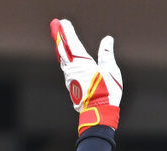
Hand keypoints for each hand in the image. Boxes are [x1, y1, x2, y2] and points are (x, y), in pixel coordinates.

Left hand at [50, 18, 122, 133]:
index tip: (63, 22)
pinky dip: (64, 58)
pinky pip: (66, 67)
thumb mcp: (110, 71)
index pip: (72, 42)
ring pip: (62, 58)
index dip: (67, 31)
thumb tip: (107, 39)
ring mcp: (69, 77)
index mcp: (81, 62)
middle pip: (62, 48)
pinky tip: (66, 58)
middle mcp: (71, 68)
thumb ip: (107, 54)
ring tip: (60, 39)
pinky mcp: (71, 85)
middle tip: (55, 24)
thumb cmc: (107, 92)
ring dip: (61, 47)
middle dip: (59, 35)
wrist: (98, 112)